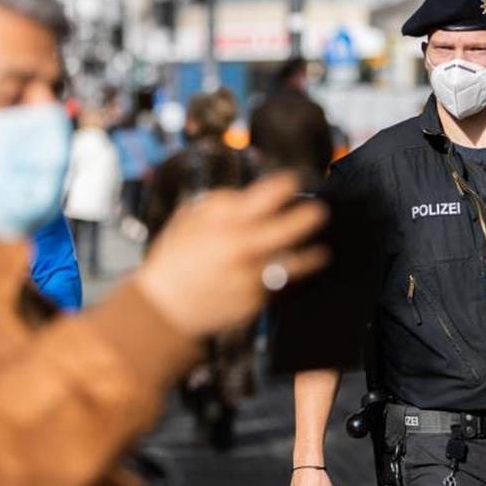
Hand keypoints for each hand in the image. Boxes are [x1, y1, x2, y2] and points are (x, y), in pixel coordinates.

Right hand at [135, 173, 328, 338]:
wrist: (164, 304)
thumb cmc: (176, 256)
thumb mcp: (190, 217)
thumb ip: (224, 203)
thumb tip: (253, 194)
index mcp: (224, 223)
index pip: (266, 196)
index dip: (284, 185)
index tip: (293, 181)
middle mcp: (240, 248)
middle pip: (288, 228)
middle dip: (308, 217)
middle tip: (319, 211)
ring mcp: (249, 277)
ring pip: (291, 264)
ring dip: (309, 256)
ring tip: (321, 253)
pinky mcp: (254, 302)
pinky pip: (272, 286)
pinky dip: (276, 279)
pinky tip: (276, 274)